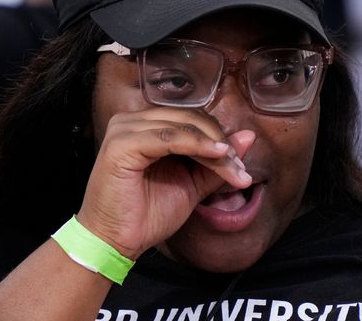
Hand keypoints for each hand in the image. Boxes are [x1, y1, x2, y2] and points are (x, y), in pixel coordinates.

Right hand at [76, 108, 253, 259]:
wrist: (114, 242)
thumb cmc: (145, 215)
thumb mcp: (190, 185)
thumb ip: (215, 162)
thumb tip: (247, 136)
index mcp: (145, 126)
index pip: (192, 120)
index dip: (220, 138)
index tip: (242, 166)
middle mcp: (133, 121)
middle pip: (191, 119)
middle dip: (221, 143)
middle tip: (241, 169)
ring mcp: (125, 129)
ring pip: (184, 127)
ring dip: (214, 147)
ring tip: (234, 169)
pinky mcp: (122, 144)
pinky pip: (169, 138)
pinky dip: (197, 145)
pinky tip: (217, 155)